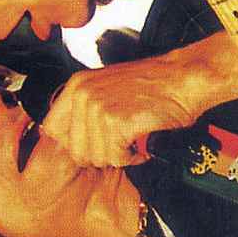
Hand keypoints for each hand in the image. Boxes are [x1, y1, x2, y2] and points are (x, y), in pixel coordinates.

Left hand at [43, 53, 210, 166]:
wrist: (184, 79)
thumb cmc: (153, 88)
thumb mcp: (108, 90)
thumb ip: (84, 112)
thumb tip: (67, 142)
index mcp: (76, 85)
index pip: (53, 130)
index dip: (75, 143)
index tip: (97, 141)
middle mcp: (82, 94)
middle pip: (75, 150)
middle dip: (100, 152)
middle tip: (123, 139)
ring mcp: (98, 107)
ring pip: (95, 157)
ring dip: (119, 154)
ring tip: (134, 137)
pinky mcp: (116, 121)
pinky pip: (115, 157)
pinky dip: (132, 156)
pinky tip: (141, 139)